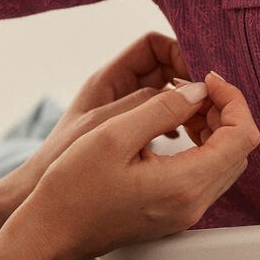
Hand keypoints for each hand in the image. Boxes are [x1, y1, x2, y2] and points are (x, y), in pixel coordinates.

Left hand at [8, 33, 190, 199]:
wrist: (47, 215)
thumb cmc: (66, 174)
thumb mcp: (110, 135)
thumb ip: (150, 107)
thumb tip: (193, 90)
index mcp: (108, 79)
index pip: (156, 44)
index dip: (184, 54)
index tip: (206, 78)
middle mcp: (117, 91)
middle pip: (168, 67)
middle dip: (192, 81)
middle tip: (213, 102)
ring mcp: (124, 113)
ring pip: (169, 94)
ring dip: (189, 104)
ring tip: (204, 123)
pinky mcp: (130, 136)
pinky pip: (164, 118)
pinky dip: (181, 123)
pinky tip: (187, 141)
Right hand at [15, 71, 259, 259]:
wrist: (51, 234)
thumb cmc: (72, 188)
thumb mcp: (112, 135)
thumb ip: (162, 109)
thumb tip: (198, 91)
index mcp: (185, 184)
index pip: (242, 136)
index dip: (233, 99)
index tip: (206, 78)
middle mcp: (194, 204)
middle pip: (240, 148)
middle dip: (225, 110)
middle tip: (193, 87)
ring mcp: (188, 213)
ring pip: (227, 161)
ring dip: (215, 126)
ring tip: (183, 103)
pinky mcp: (177, 213)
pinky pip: (208, 173)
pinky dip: (203, 145)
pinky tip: (176, 128)